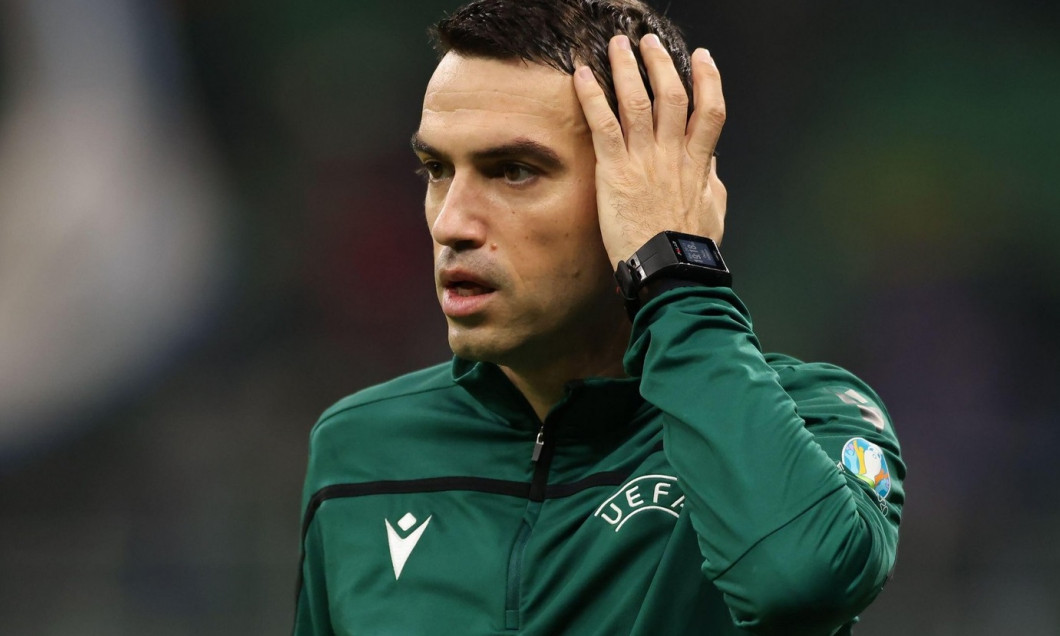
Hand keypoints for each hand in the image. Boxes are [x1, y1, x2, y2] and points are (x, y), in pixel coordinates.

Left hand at [573, 34, 727, 267]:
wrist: (668, 269)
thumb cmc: (688, 250)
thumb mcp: (712, 212)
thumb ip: (710, 183)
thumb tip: (711, 164)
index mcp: (697, 164)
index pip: (709, 110)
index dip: (708, 80)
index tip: (703, 59)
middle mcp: (673, 154)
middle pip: (671, 94)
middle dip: (661, 63)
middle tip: (649, 42)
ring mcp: (644, 159)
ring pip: (637, 100)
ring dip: (627, 68)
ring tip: (619, 45)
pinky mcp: (615, 171)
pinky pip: (603, 124)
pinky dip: (592, 96)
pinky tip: (583, 74)